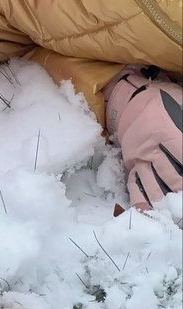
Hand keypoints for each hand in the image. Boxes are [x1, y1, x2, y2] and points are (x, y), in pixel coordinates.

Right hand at [105, 66, 182, 209]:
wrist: (132, 94)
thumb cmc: (164, 100)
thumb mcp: (182, 109)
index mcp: (167, 132)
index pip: (181, 159)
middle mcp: (152, 148)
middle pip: (171, 177)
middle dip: (178, 194)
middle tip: (180, 207)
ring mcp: (141, 156)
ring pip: (154, 184)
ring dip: (163, 201)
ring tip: (169, 214)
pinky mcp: (132, 160)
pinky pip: (136, 182)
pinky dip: (140, 199)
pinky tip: (146, 212)